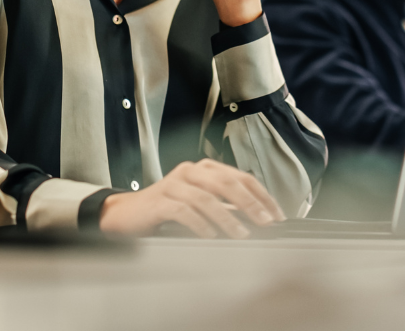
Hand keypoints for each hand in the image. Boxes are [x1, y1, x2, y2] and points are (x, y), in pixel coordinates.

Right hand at [98, 158, 284, 238]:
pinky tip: (210, 236)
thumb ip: (225, 207)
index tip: (277, 215)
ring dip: (228, 218)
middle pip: (226, 183)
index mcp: (205, 169)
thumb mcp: (200, 204)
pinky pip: (184, 211)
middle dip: (250, 203)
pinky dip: (200, 224)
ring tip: (242, 234)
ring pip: (207, 198)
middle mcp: (190, 171)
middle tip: (265, 222)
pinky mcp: (159, 201)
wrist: (127, 214)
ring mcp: (173, 184)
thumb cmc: (167, 211)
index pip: (241, 177)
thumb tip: (258, 219)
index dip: (262, 195)